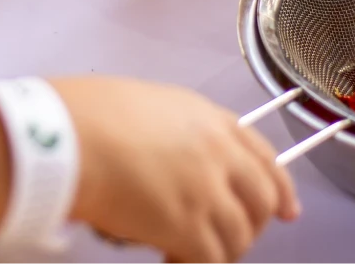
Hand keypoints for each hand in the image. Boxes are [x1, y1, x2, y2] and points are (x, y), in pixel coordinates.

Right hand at [54, 78, 299, 263]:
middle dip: (252, 225)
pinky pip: (210, 260)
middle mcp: (218, 153)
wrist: (67, 137)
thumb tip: (173, 164)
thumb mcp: (146, 106)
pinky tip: (171, 262)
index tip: (286, 208)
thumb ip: (175, 134)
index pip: (263, 156)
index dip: (279, 186)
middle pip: (262, 200)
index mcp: (209, 119)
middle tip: (229, 240)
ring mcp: (207, 191)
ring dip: (219, 251)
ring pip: (239, 237)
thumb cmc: (86, 116)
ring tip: (186, 255)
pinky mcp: (187, 226)